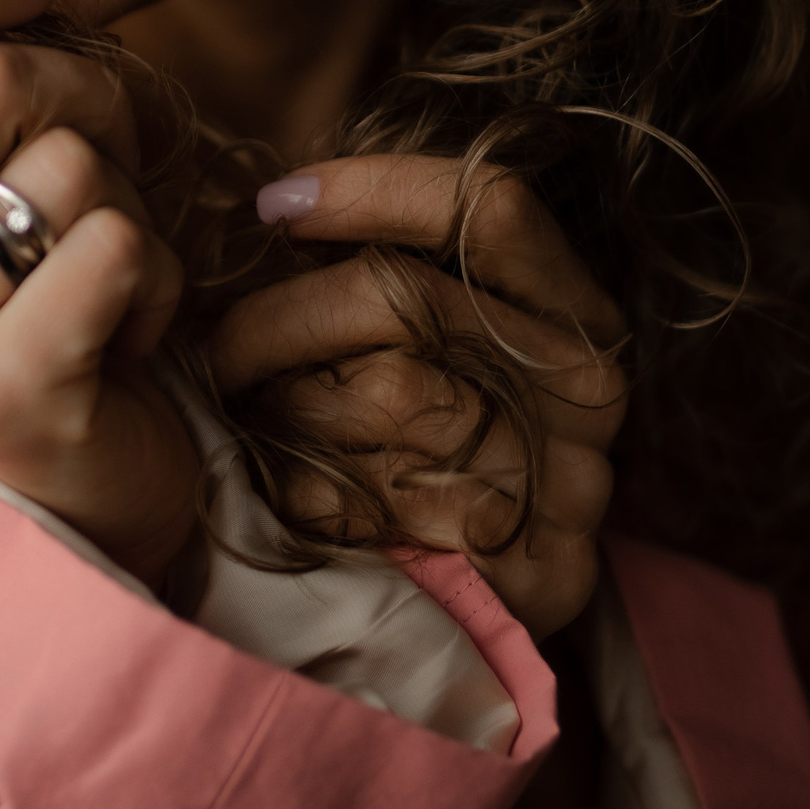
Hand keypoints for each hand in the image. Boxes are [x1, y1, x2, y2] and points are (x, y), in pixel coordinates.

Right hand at [0, 0, 196, 587]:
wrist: (72, 485)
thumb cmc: (16, 296)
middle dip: (81, 93)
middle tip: (95, 157)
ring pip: (66, 163)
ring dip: (123, 196)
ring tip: (97, 258)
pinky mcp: (5, 401)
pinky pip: (113, 248)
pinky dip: (153, 272)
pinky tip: (126, 320)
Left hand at [210, 158, 626, 637]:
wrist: (470, 620)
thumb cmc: (431, 455)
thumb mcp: (440, 346)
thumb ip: (394, 269)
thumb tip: (286, 199)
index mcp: (577, 312)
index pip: (490, 207)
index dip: (374, 188)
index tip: (275, 204)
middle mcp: (587, 388)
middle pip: (405, 298)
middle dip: (281, 314)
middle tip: (221, 343)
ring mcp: (567, 479)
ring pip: (382, 392)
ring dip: (284, 405)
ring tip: (253, 418)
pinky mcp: (529, 566)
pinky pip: (373, 496)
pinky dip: (304, 490)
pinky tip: (286, 492)